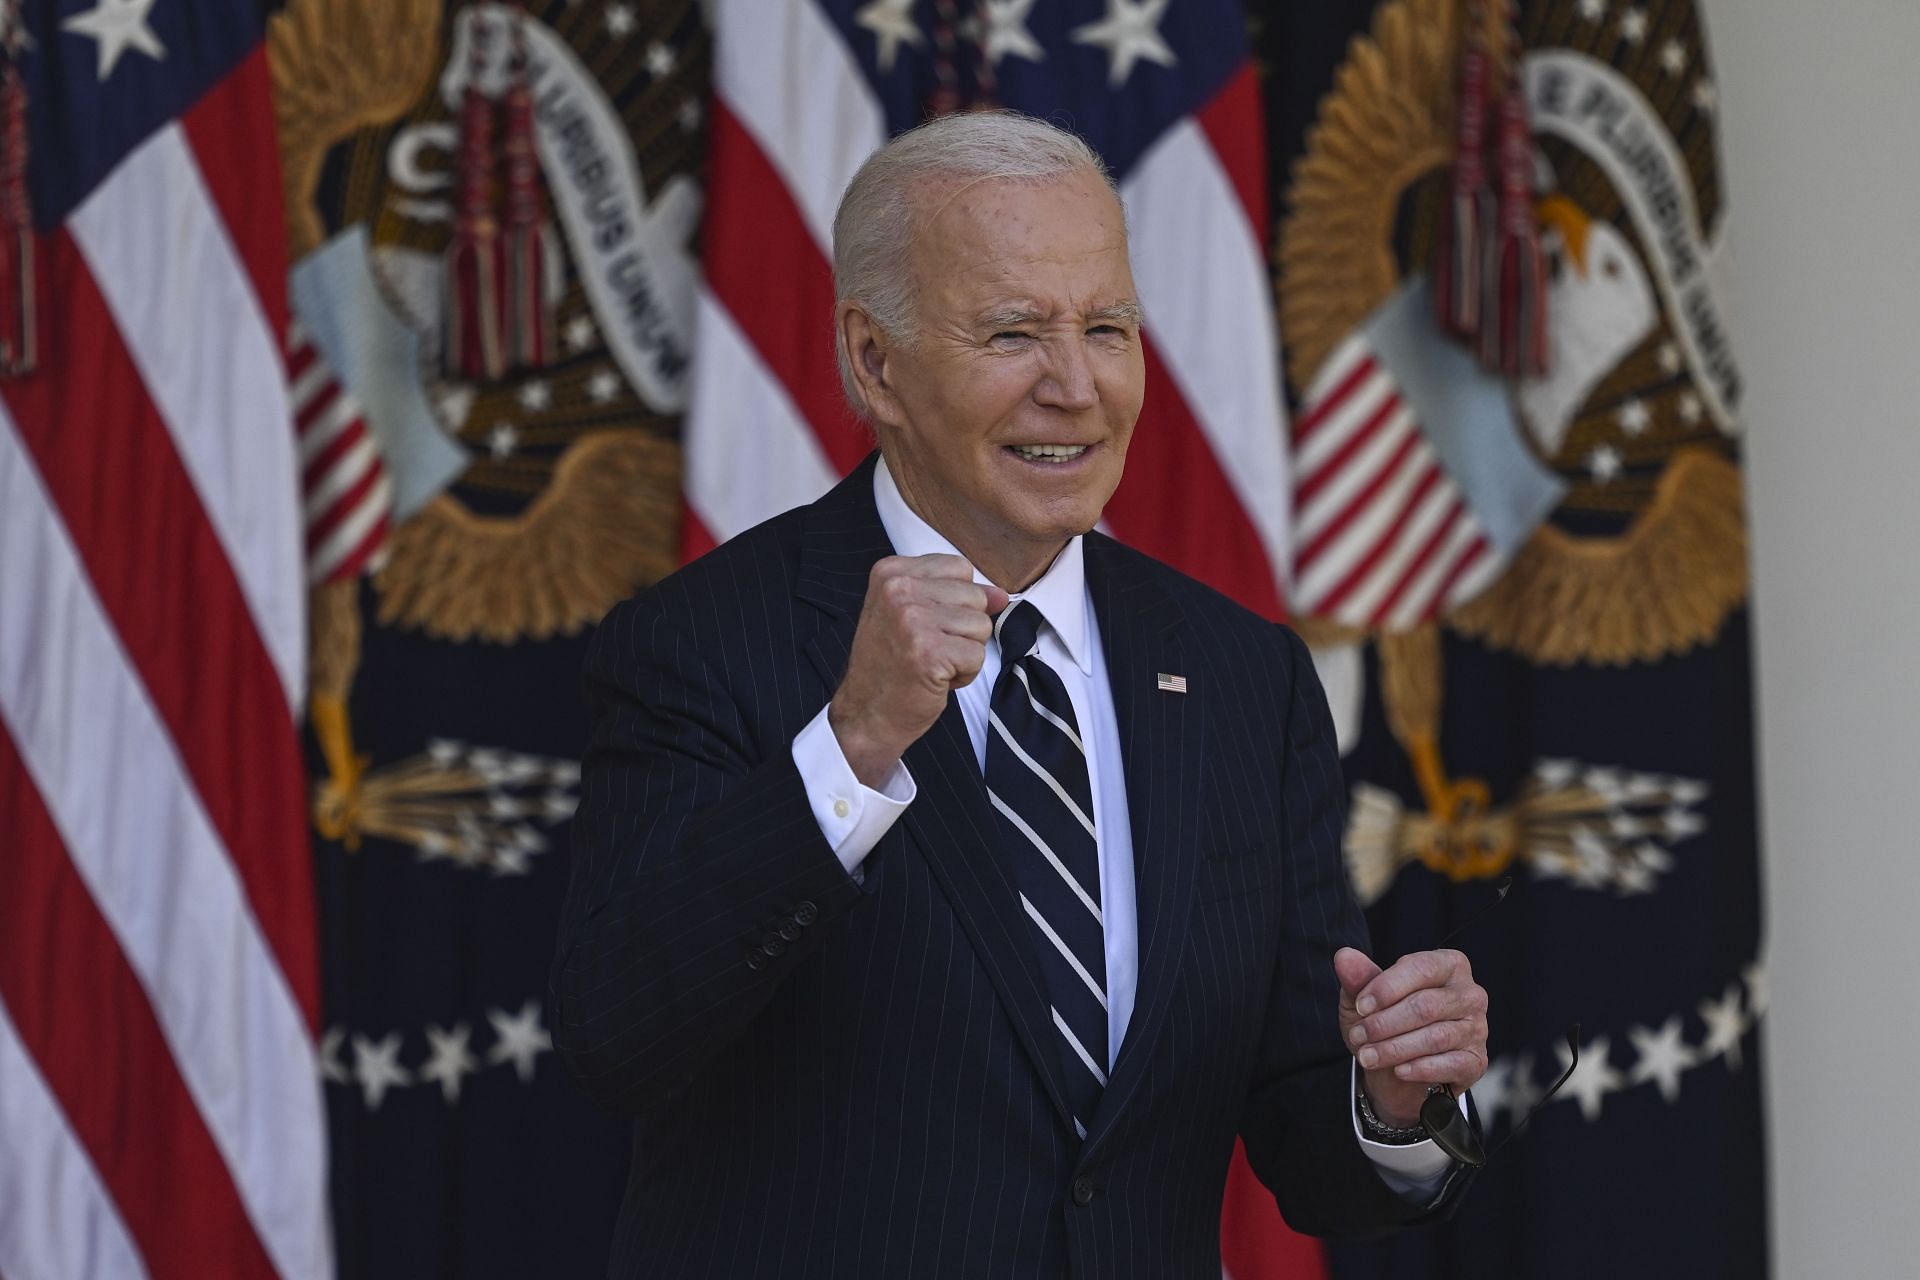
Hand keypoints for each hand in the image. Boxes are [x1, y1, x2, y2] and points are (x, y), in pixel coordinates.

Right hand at [830, 554, 1008, 786]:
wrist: (867, 713)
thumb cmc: (890, 666)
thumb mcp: (913, 615)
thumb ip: (955, 595)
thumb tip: (999, 595)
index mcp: (891, 572)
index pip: (959, 567)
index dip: (957, 601)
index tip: (927, 623)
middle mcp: (898, 590)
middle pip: (974, 596)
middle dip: (962, 629)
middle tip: (926, 648)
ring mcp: (912, 619)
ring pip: (981, 625)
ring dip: (964, 652)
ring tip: (931, 662)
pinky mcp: (929, 651)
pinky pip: (978, 655)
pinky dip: (964, 674)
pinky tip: (935, 678)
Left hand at [1334, 947, 1488, 1129]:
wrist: (1397, 1070)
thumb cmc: (1385, 1021)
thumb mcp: (1365, 999)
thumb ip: (1358, 978)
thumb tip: (1344, 956)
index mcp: (1448, 965)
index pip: (1420, 968)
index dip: (1387, 987)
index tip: (1360, 1006)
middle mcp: (1470, 993)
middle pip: (1427, 1006)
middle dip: (1385, 1023)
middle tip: (1358, 1036)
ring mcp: (1477, 1028)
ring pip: (1436, 1037)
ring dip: (1396, 1048)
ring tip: (1367, 1056)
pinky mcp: (1477, 1061)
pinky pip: (1452, 1064)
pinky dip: (1421, 1069)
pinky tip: (1399, 1071)